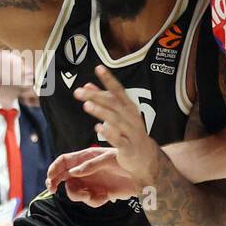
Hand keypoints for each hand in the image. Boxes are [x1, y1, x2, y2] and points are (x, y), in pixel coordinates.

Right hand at [47, 146, 141, 205]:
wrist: (144, 174)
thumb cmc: (127, 160)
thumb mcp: (109, 159)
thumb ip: (90, 165)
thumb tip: (72, 172)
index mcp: (85, 157)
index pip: (64, 162)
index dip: (54, 169)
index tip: (50, 179)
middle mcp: (85, 170)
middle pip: (63, 178)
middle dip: (56, 184)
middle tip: (53, 191)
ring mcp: (91, 182)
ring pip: (75, 192)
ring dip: (80, 196)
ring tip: (91, 195)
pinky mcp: (99, 193)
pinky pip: (89, 201)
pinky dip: (95, 201)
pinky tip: (106, 197)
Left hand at [73, 65, 161, 183]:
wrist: (147, 158)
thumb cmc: (130, 132)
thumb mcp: (117, 114)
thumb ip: (102, 100)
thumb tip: (86, 85)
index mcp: (129, 107)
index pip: (118, 90)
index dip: (109, 79)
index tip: (99, 68)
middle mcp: (131, 117)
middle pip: (113, 104)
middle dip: (96, 96)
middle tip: (79, 91)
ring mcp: (131, 132)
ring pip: (116, 120)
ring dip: (101, 112)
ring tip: (87, 105)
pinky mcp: (129, 148)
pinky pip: (118, 140)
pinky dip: (109, 133)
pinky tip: (98, 128)